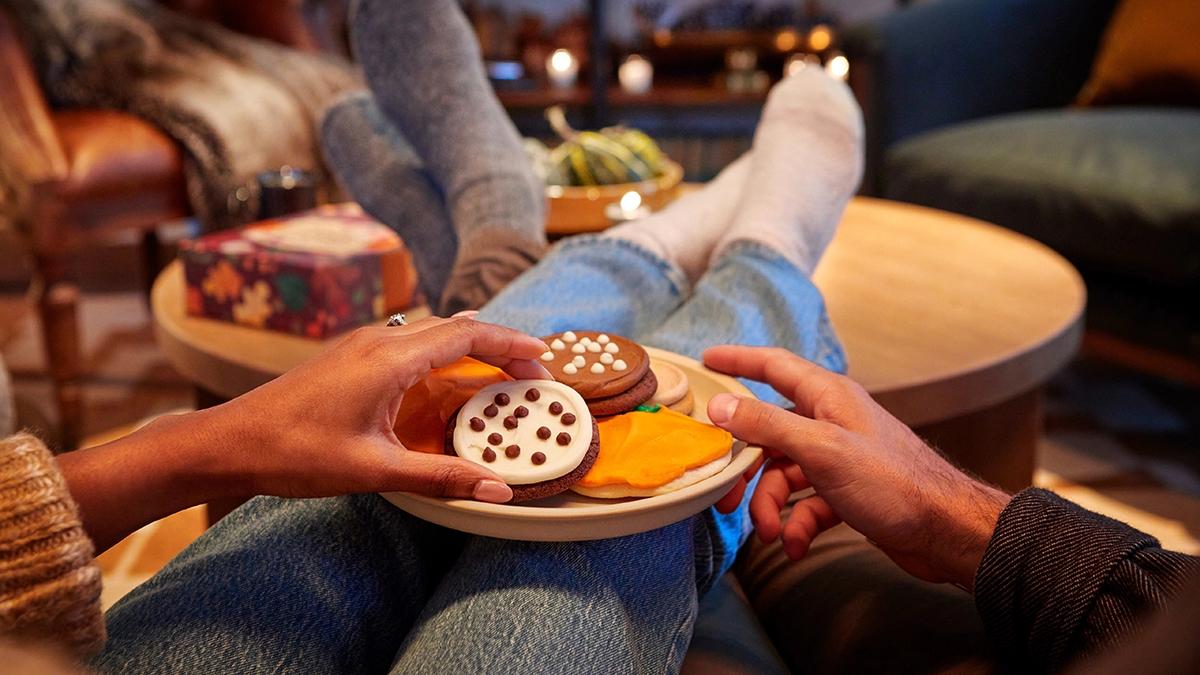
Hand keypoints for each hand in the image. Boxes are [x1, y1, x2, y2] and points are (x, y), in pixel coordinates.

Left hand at [209, 317, 550, 502]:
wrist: (230, 442)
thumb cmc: (294, 453)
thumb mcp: (375, 469)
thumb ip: (441, 477)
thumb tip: (497, 490)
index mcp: (390, 359)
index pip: (468, 334)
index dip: (511, 343)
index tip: (544, 357)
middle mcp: (379, 341)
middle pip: (456, 327)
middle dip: (499, 346)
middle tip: (533, 373)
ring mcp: (362, 345)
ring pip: (432, 332)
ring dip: (471, 347)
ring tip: (501, 371)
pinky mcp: (350, 357)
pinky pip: (410, 343)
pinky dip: (443, 354)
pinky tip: (447, 377)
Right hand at [703, 346, 1010, 589]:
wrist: (944, 530)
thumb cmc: (892, 481)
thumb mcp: (820, 449)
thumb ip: (767, 425)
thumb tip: (721, 406)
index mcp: (826, 397)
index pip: (773, 365)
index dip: (737, 360)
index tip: (705, 361)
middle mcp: (829, 421)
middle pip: (768, 433)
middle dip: (744, 467)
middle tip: (723, 494)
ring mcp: (837, 458)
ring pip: (782, 474)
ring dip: (770, 506)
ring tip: (770, 533)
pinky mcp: (844, 492)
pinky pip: (804, 503)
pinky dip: (795, 524)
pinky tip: (795, 544)